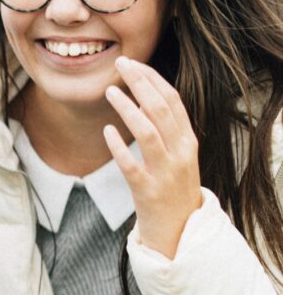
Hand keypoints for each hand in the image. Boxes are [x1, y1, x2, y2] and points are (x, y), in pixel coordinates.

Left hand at [104, 56, 201, 258]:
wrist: (180, 231)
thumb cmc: (173, 188)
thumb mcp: (177, 155)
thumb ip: (164, 129)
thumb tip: (140, 99)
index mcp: (188, 141)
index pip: (173, 101)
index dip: (153, 79)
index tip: (134, 63)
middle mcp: (181, 153)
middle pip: (161, 109)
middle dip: (141, 83)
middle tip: (120, 65)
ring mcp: (165, 172)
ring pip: (148, 133)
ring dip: (128, 108)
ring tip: (110, 91)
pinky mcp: (147, 191)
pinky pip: (131, 165)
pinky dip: (118, 146)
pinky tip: (106, 130)